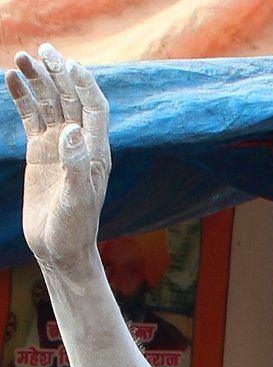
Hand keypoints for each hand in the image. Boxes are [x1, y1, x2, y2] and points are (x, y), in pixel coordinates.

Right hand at [5, 44, 110, 270]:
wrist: (59, 247)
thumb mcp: (77, 199)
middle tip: (44, 50)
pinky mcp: (40, 152)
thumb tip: (70, 130)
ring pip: (49, 104)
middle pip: (70, 99)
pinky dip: (22, 97)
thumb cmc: (75, 228)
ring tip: (22, 58)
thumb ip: (76, 165)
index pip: (94, 109)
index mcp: (97, 152)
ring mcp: (59, 146)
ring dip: (38, 80)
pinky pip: (31, 117)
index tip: (69, 65)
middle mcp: (80, 144)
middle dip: (59, 73)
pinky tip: (11, 78)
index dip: (84, 85)